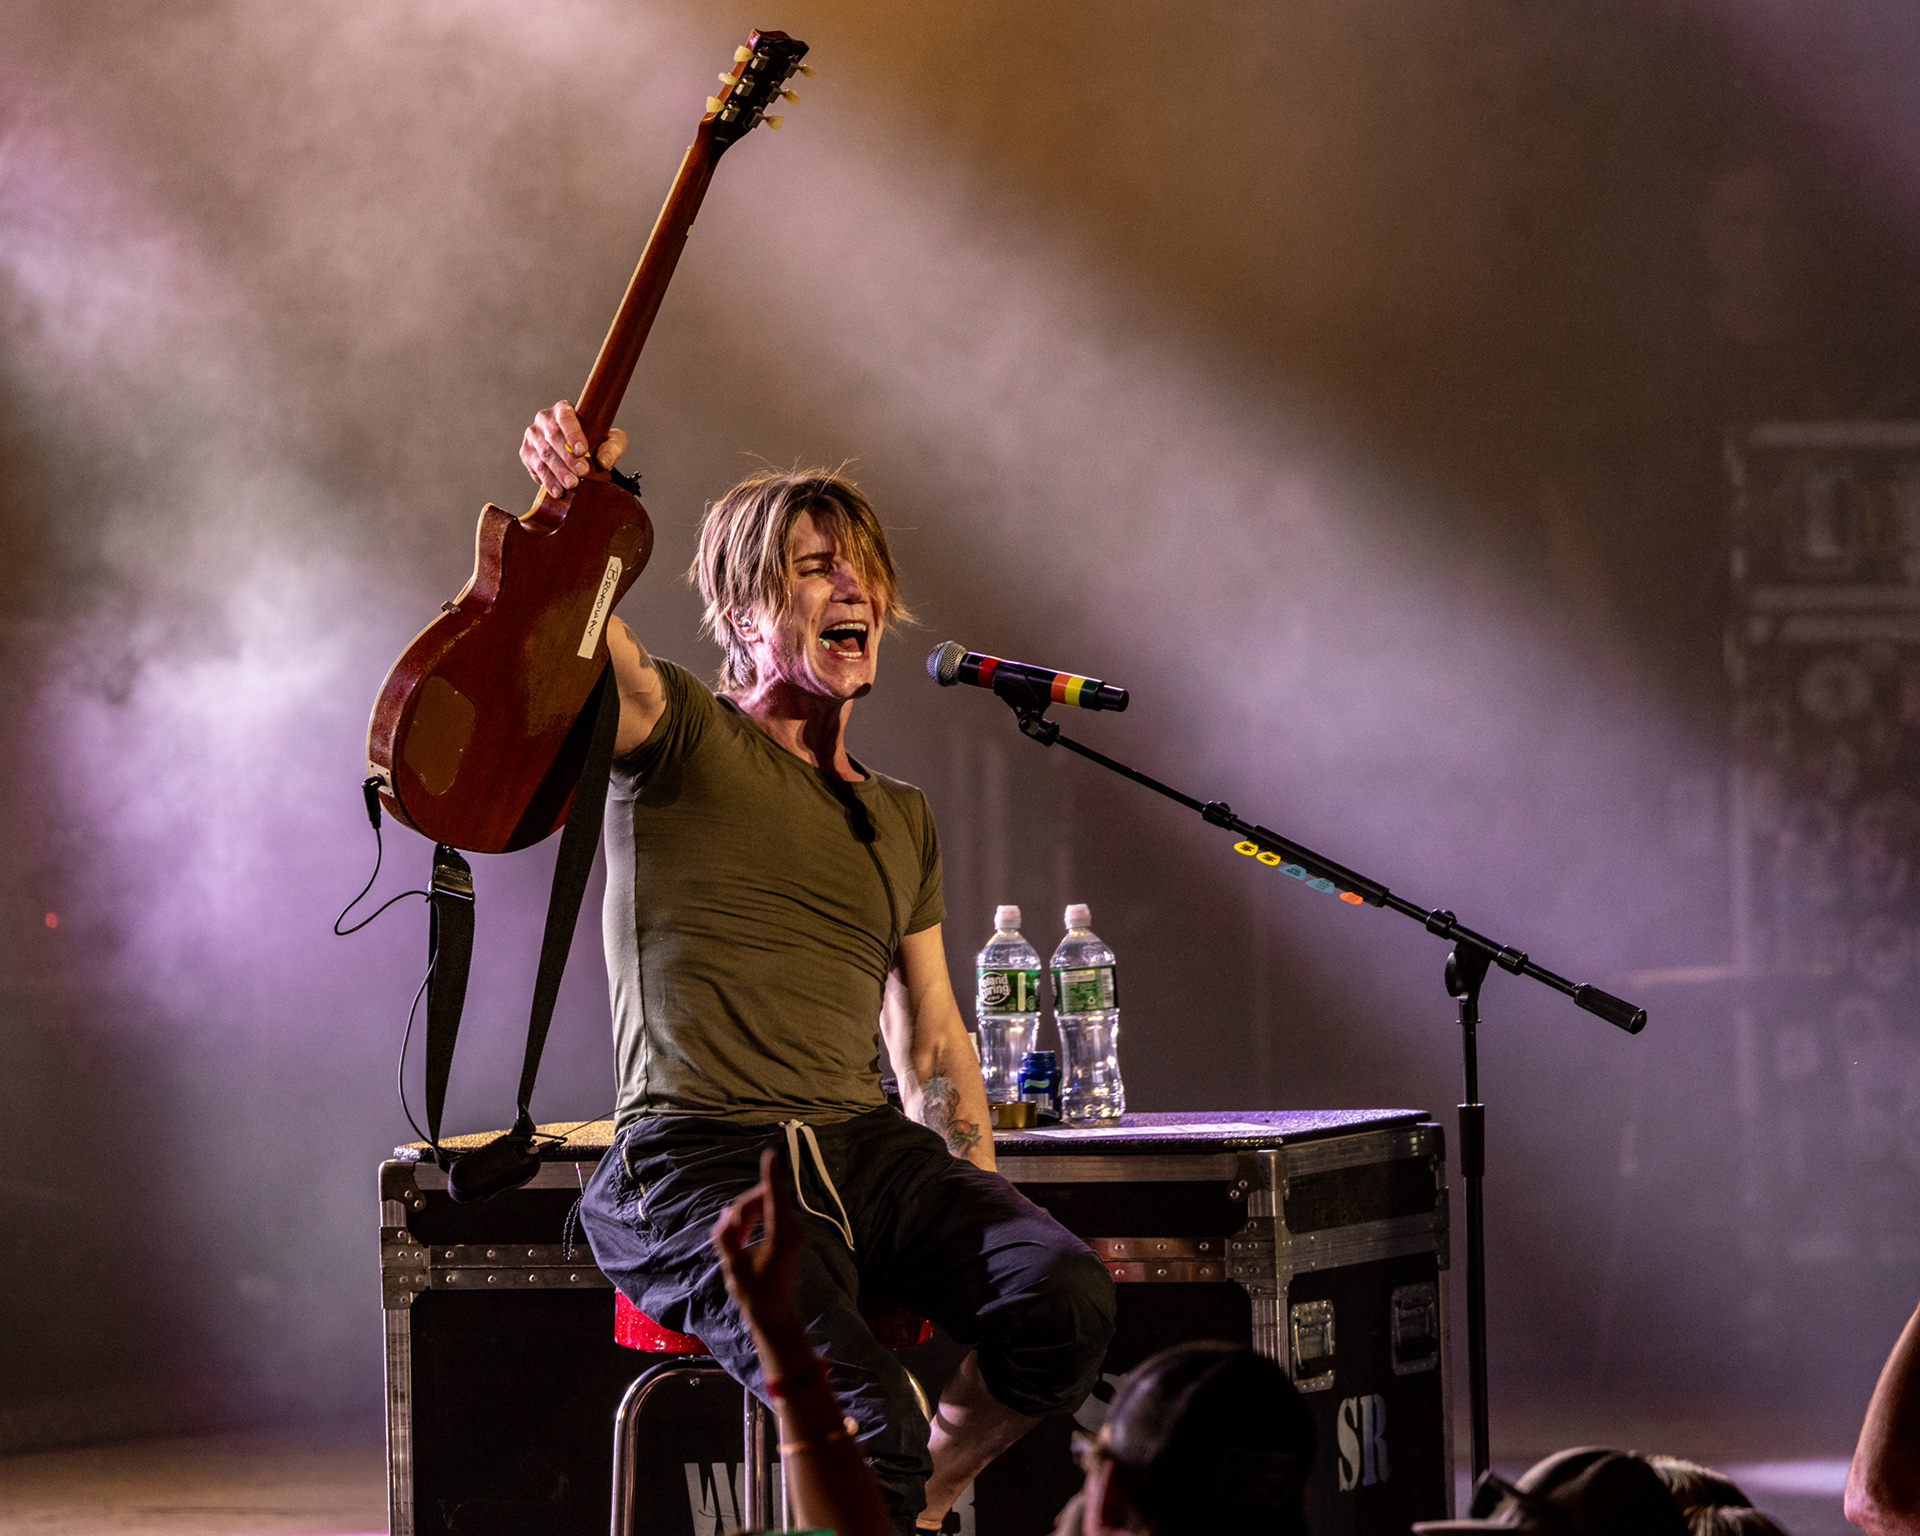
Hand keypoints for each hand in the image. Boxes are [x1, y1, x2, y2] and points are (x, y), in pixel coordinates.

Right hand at [520, 398, 627, 500]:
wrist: (579, 452)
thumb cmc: (594, 440)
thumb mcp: (611, 440)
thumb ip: (612, 447)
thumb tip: (603, 461)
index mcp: (563, 409)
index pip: (565, 416)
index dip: (573, 433)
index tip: (583, 451)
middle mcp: (544, 419)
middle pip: (553, 438)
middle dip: (568, 457)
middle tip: (583, 472)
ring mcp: (533, 436)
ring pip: (544, 455)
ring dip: (559, 472)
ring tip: (572, 484)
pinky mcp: (526, 453)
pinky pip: (536, 468)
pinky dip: (548, 481)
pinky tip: (558, 490)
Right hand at [711, 1148, 806, 1344]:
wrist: (775, 1317)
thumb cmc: (755, 1296)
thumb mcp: (733, 1267)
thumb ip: (727, 1237)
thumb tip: (726, 1214)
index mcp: (781, 1237)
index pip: (775, 1198)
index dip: (770, 1175)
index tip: (770, 1154)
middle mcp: (791, 1231)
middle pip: (765, 1199)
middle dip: (743, 1207)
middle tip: (730, 1233)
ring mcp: (793, 1233)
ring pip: (766, 1206)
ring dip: (747, 1214)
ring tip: (736, 1239)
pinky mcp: (789, 1237)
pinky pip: (769, 1215)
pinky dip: (753, 1220)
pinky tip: (742, 1237)